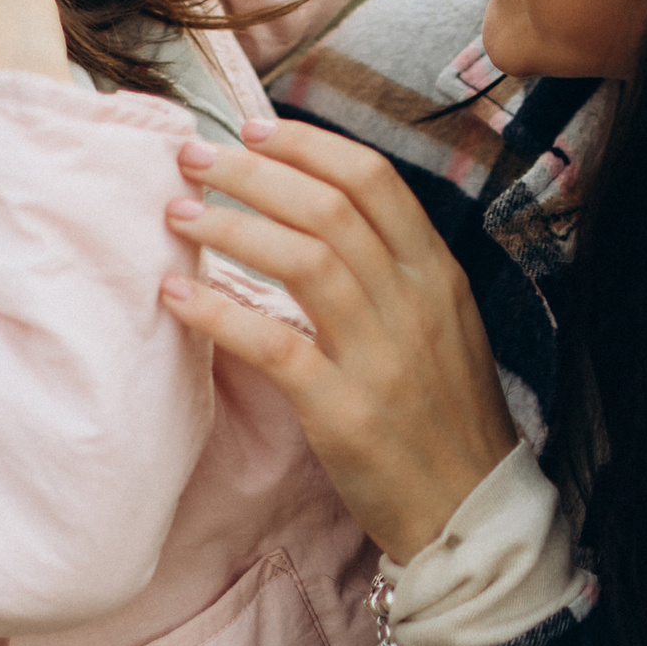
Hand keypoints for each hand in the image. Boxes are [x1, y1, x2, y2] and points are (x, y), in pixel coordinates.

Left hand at [159, 122, 518, 560]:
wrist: (470, 514)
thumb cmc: (446, 420)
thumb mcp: (445, 328)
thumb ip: (397, 273)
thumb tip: (325, 218)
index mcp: (437, 276)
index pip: (373, 181)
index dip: (306, 146)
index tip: (252, 131)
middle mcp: (412, 304)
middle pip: (327, 207)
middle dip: (251, 173)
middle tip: (193, 159)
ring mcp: (380, 357)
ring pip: (301, 259)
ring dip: (229, 226)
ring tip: (178, 214)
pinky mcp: (342, 411)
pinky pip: (272, 344)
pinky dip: (218, 311)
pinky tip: (176, 295)